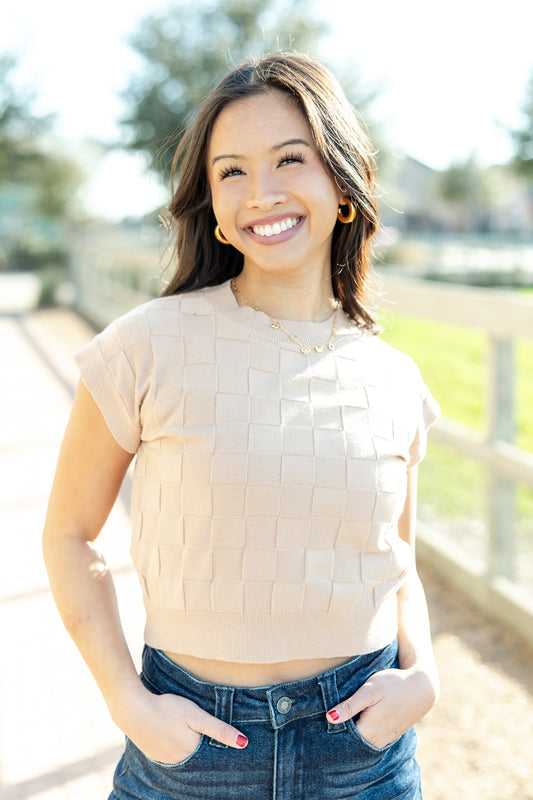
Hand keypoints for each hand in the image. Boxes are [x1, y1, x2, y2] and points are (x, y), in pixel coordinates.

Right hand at [116, 686, 247, 764]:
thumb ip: (219, 729)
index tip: (218, 734)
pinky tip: (171, 733)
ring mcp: (165, 759)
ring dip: (187, 745)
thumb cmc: (167, 708)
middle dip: (201, 744)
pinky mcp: (154, 754)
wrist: (132, 709)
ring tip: (184, 729)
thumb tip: (243, 743)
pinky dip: (173, 745)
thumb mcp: (196, 715)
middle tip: (196, 726)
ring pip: (184, 754)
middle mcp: (180, 760)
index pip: (211, 752)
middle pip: (197, 754)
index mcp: (192, 752)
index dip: (217, 744)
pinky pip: (170, 753)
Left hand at [327, 666, 438, 748]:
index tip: (325, 719)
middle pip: (353, 742)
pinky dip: (366, 733)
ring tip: (347, 717)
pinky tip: (362, 720)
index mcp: (369, 729)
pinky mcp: (392, 735)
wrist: (421, 687)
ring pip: (363, 742)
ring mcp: (386, 739)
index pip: (343, 737)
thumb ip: (350, 706)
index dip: (333, 729)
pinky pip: (374, 740)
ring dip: (354, 733)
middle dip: (342, 733)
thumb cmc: (393, 684)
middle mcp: (377, 739)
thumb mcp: (369, 690)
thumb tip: (330, 718)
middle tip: (333, 717)